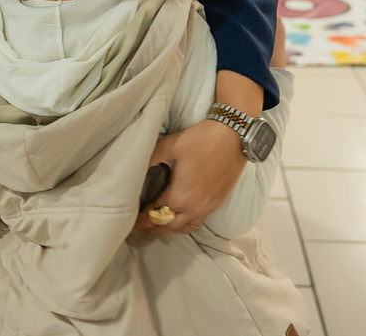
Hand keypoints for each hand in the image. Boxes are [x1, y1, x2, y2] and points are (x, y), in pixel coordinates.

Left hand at [134, 119, 244, 233]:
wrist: (234, 137)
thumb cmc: (200, 140)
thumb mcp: (169, 146)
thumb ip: (150, 160)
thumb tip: (137, 170)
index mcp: (180, 197)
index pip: (155, 214)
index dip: (142, 218)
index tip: (131, 220)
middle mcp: (193, 208)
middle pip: (168, 227)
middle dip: (152, 226)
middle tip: (140, 223)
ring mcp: (207, 208)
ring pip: (183, 228)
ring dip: (168, 228)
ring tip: (157, 221)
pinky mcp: (216, 204)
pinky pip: (196, 223)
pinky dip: (184, 223)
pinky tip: (178, 215)